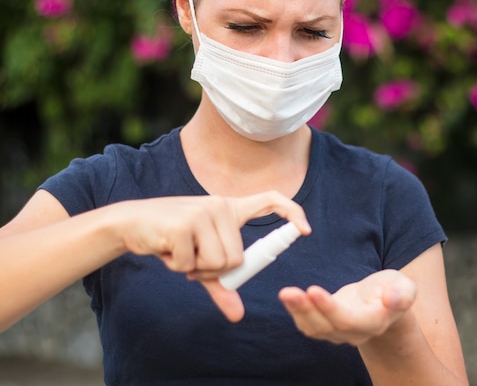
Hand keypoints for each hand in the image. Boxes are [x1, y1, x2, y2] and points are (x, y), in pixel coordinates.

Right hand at [113, 190, 310, 321]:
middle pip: (237, 258)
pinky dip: (177, 266)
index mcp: (230, 209)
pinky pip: (192, 264)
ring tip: (179, 253)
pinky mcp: (184, 224)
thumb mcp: (200, 261)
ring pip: (218, 263)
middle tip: (192, 262)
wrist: (132, 223)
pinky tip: (166, 249)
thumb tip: (238, 314)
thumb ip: (222, 284)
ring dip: (195, 270)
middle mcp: (221, 206)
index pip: (270, 200)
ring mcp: (203, 212)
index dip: (292, 212)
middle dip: (213, 271)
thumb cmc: (172, 240)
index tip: (306, 230)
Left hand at [278, 269, 416, 345]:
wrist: (385, 302)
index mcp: (374, 322)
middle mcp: (355, 333)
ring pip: (314, 328)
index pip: (349, 320)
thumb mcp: (405, 286)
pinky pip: (308, 324)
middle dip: (306, 309)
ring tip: (286, 293)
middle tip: (289, 292)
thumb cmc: (393, 290)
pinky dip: (295, 311)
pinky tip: (288, 296)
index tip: (314, 290)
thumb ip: (403, 295)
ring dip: (297, 311)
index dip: (330, 308)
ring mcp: (339, 333)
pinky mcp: (327, 326)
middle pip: (327, 326)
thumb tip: (392, 299)